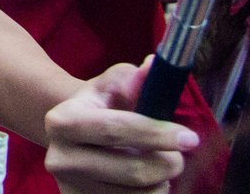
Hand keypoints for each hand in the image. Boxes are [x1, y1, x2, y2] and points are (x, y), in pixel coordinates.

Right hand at [45, 60, 198, 193]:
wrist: (74, 137)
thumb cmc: (101, 107)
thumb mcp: (113, 85)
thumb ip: (134, 78)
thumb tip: (153, 66)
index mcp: (62, 121)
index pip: (115, 129)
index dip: (156, 134)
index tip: (189, 138)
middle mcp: (59, 158)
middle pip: (132, 170)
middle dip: (168, 163)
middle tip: (179, 156)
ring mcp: (69, 188)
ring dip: (161, 182)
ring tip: (157, 167)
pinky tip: (146, 183)